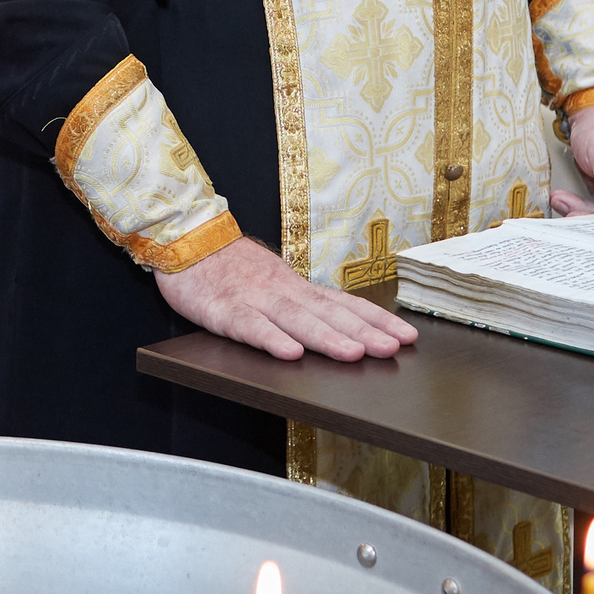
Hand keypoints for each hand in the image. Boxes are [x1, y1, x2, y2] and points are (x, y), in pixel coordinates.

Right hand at [156, 236, 415, 361]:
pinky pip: (250, 325)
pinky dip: (271, 339)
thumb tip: (343, 328)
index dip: (376, 319)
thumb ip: (302, 305)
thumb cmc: (231, 267)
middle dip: (363, 331)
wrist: (186, 239)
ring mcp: (255, 299)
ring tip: (354, 354)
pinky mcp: (224, 309)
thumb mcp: (273, 282)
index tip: (407, 336)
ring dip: (326, 336)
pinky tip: (290, 354)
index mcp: (297, 287)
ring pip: (296, 319)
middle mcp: (283, 291)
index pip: (344, 303)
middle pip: (328, 312)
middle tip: (393, 348)